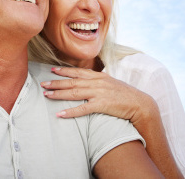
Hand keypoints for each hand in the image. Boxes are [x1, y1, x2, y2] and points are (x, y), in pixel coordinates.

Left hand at [41, 67, 155, 123]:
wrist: (141, 104)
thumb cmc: (125, 94)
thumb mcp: (110, 82)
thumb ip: (98, 80)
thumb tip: (86, 81)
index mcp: (99, 76)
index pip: (78, 71)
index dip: (64, 71)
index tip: (52, 70)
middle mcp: (97, 82)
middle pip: (72, 81)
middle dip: (56, 82)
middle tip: (43, 84)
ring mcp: (99, 93)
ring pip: (74, 92)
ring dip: (59, 94)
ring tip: (47, 95)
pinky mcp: (102, 105)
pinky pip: (83, 109)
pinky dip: (71, 111)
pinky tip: (60, 114)